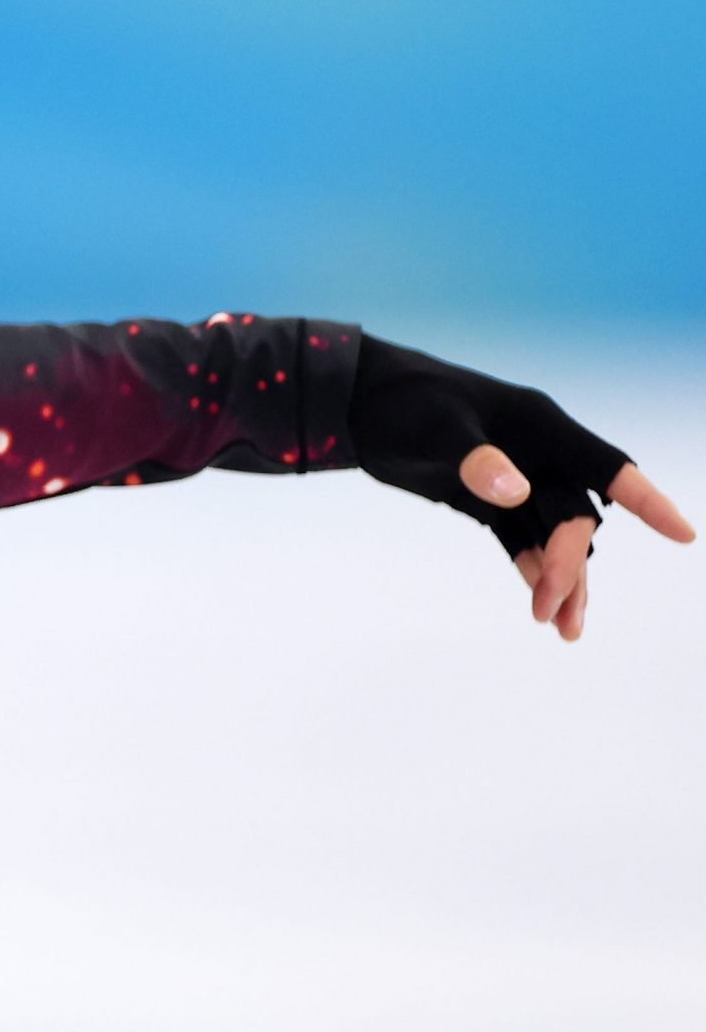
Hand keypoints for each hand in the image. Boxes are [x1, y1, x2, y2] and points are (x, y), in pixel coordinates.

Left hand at [349, 333, 694, 642]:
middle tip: (550, 612)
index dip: (646, 500)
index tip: (683, 536)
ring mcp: (512, 478)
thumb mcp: (435, 428)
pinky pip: (518, 537)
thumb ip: (476, 460)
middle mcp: (536, 454)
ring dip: (559, 578)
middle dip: (571, 563)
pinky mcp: (483, 499)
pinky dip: (529, 566)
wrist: (357, 402)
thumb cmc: (401, 401)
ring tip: (560, 630)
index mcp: (540, 426)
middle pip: (576, 516)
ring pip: (552, 533)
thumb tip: (518, 492)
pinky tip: (537, 601)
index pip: (607, 467)